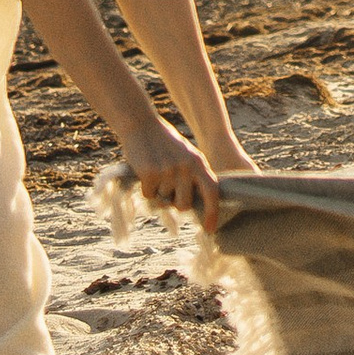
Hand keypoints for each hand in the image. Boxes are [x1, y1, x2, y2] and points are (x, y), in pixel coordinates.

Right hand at [124, 115, 223, 231]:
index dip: (212, 213)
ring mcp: (168, 171)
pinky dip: (146, 189)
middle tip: (168, 190)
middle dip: (175, 203)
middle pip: (184, 205)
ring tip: (156, 173)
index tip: (210, 229)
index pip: (211, 192)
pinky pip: (149, 196)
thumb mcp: (186, 156)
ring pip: (164, 202)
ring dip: (158, 193)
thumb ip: (193, 176)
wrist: (142, 125)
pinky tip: (145, 172)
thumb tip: (191, 206)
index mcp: (199, 163)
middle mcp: (186, 167)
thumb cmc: (165, 143)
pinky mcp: (150, 173)